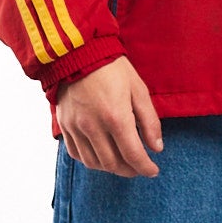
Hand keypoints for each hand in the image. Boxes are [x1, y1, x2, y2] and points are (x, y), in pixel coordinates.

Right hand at [54, 56, 163, 176]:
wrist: (78, 52)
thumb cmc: (112, 68)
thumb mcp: (138, 90)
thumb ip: (149, 121)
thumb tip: (157, 147)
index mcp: (116, 117)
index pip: (133, 155)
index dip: (146, 168)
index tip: (153, 171)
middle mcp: (93, 126)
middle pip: (113, 164)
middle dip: (130, 170)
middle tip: (139, 168)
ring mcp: (76, 127)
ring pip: (93, 163)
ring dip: (110, 168)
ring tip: (122, 163)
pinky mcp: (64, 125)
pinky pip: (76, 153)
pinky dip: (90, 160)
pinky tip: (101, 155)